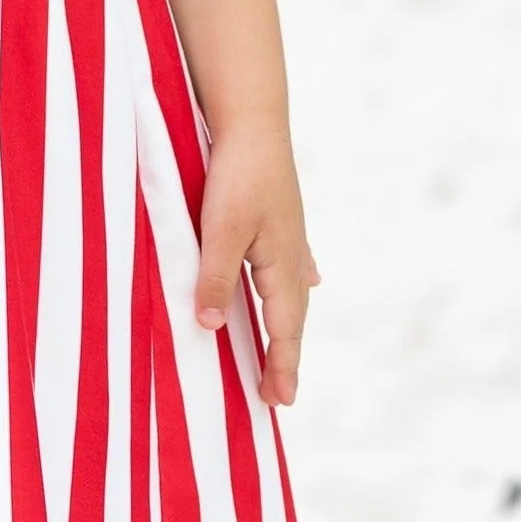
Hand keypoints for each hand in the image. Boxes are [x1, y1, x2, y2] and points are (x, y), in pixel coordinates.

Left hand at [192, 122, 319, 406]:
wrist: (253, 119)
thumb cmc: (237, 174)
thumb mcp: (220, 230)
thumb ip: (215, 279)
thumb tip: (212, 328)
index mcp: (282, 265)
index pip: (284, 329)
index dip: (281, 366)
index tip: (280, 402)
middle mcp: (292, 255)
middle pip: (292, 317)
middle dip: (285, 355)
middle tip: (279, 394)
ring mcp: (289, 235)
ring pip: (291, 291)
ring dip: (288, 324)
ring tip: (286, 351)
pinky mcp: (279, 216)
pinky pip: (291, 263)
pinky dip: (293, 282)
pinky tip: (308, 280)